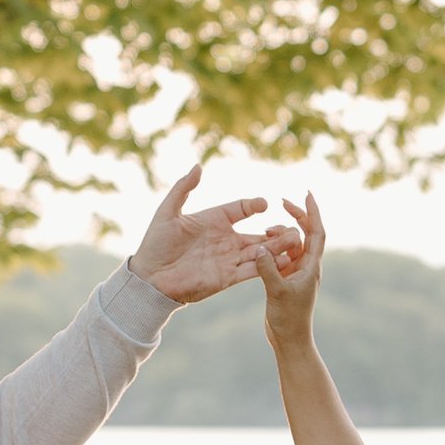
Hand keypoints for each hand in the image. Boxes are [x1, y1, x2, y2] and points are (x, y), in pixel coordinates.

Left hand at [127, 158, 295, 303]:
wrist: (149, 278)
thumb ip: (183, 188)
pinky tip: (283, 262)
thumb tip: (198, 166)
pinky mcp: (227, 278)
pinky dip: (267, 266)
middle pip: (258, 233)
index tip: (264, 204)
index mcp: (213, 220)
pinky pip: (252, 270)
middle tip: (294, 226)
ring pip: (260, 252)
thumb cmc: (155, 244)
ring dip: (278, 248)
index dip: (253, 205)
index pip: (241, 209)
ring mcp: (227, 259)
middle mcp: (224, 239)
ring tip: (295, 243)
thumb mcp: (168, 212)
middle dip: (276, 231)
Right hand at [260, 188, 324, 343]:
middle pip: (307, 233)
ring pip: (292, 244)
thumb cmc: (289, 319)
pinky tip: (261, 244)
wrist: (289, 339)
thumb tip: (260, 248)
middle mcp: (307, 266)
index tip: (307, 194)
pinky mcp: (286, 279)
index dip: (313, 212)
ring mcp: (297, 272)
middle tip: (283, 201)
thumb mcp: (277, 292)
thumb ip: (268, 269)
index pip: (317, 232)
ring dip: (281, 233)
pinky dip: (273, 246)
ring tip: (266, 230)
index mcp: (311, 266)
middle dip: (297, 215)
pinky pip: (281, 255)